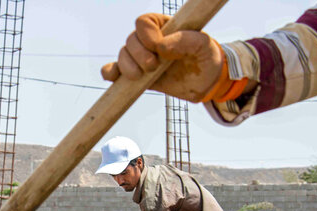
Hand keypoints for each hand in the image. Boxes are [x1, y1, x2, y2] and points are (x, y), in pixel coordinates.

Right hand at [101, 13, 224, 101]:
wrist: (206, 83)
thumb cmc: (206, 58)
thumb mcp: (203, 45)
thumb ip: (184, 41)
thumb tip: (161, 47)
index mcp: (164, 26)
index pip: (144, 22)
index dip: (146, 34)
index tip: (158, 47)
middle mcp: (149, 41)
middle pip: (130, 40)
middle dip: (138, 54)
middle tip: (153, 66)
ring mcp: (141, 58)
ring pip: (122, 56)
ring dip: (127, 66)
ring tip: (141, 76)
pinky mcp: (137, 76)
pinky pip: (115, 70)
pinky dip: (110, 73)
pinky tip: (113, 77)